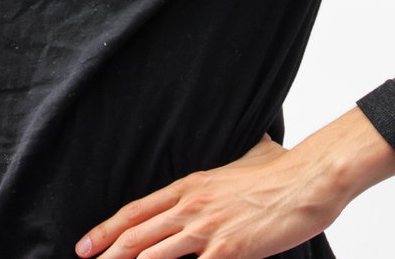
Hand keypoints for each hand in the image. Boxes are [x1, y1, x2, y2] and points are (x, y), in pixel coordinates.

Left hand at [75, 109, 394, 258]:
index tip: (86, 244)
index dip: (108, 229)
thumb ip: (239, 159)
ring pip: (154, 254)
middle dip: (107, 253)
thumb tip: (255, 147)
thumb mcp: (249, 156)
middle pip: (137, 234)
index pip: (137, 210)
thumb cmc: (283, 170)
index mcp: (190, 186)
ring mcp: (208, 229)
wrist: (308, 179)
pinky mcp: (228, 249)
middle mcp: (191, 207)